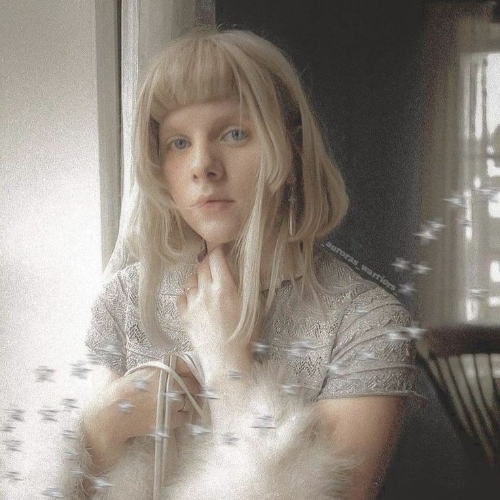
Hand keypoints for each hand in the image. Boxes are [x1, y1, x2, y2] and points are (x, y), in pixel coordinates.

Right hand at [82, 361, 199, 470]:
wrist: (109, 417)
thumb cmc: (112, 394)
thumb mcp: (124, 373)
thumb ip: (136, 371)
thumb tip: (124, 367)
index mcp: (159, 368)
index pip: (185, 364)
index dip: (189, 370)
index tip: (189, 375)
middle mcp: (169, 382)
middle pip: (191, 384)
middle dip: (190, 389)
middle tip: (186, 393)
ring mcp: (171, 401)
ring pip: (188, 402)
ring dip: (184, 405)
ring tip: (174, 407)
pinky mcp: (169, 418)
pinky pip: (183, 418)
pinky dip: (179, 418)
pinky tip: (170, 417)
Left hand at [177, 246, 251, 383]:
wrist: (227, 361)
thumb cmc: (245, 336)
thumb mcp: (252, 307)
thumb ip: (244, 286)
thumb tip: (240, 271)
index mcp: (225, 288)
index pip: (216, 258)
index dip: (219, 250)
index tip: (223, 250)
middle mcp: (206, 292)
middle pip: (202, 266)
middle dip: (209, 262)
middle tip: (216, 265)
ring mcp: (192, 304)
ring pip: (190, 280)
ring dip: (197, 277)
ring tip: (205, 283)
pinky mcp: (184, 316)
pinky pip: (181, 297)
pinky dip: (187, 294)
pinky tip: (195, 298)